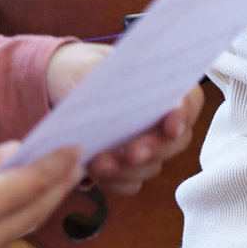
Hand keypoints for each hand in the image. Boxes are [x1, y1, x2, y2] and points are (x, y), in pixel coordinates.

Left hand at [43, 42, 203, 196]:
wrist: (57, 87)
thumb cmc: (80, 69)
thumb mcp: (90, 64)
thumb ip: (110, 79)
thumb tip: (123, 99)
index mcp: (163, 86)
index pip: (190, 100)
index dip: (185, 115)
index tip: (171, 127)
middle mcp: (160, 120)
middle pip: (177, 141)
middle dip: (156, 149)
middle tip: (133, 153)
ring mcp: (145, 146)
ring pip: (152, 166)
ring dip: (128, 169)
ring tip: (98, 162)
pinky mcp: (125, 168)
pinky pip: (130, 183)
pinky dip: (114, 181)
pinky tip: (93, 172)